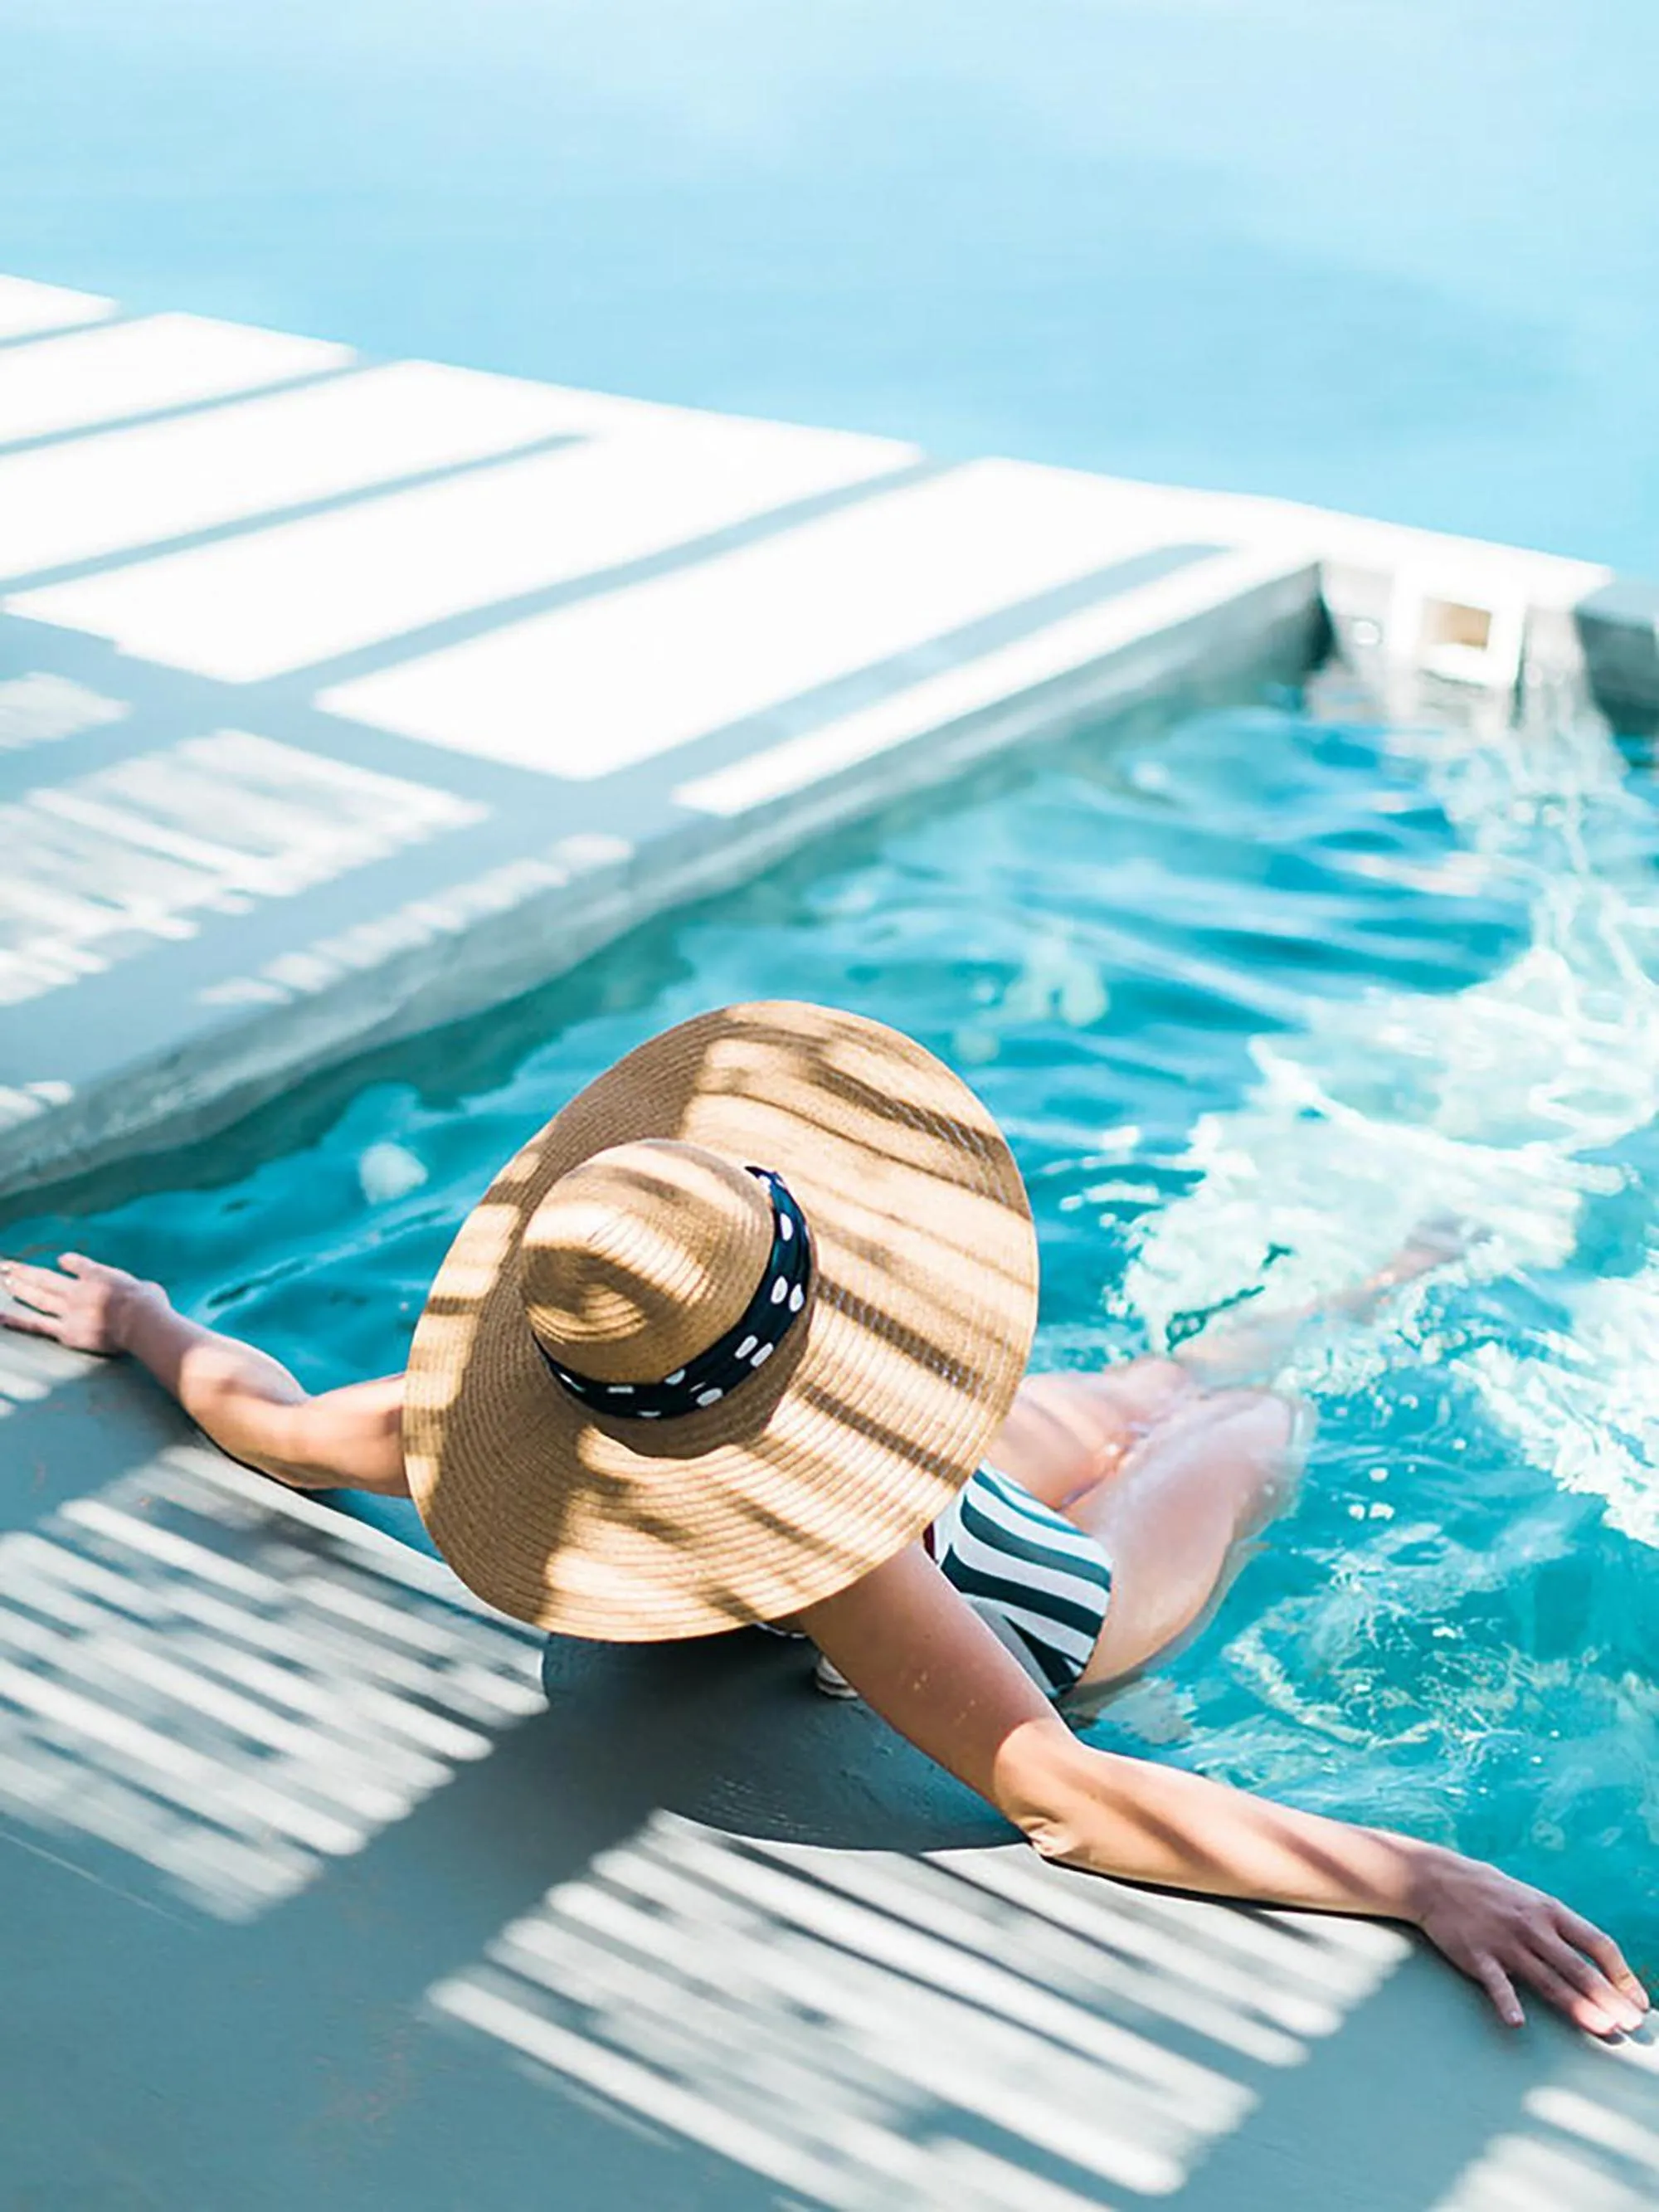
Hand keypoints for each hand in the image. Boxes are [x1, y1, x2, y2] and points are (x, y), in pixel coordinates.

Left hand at [0, 1253, 167, 1356]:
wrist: (141, 1320)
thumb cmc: (150, 1304)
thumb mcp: (147, 1287)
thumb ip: (137, 1287)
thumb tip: (145, 1289)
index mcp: (99, 1276)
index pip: (79, 1265)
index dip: (69, 1262)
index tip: (61, 1260)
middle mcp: (78, 1290)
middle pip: (47, 1278)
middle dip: (26, 1272)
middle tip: (7, 1265)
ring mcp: (69, 1310)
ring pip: (37, 1297)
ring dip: (19, 1288)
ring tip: (3, 1281)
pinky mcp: (66, 1331)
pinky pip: (36, 1324)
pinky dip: (18, 1319)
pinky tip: (1, 1315)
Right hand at [1412, 1848, 1648, 2034]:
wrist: (1437, 1879)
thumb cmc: (1491, 1893)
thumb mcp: (1531, 1900)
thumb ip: (1560, 1929)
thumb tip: (1596, 1962)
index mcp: (1550, 1910)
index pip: (1598, 1943)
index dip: (1622, 1974)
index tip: (1639, 2002)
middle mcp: (1532, 1926)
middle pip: (1578, 1967)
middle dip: (1608, 1998)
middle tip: (1630, 2025)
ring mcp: (1505, 1942)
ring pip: (1547, 1979)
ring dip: (1577, 2006)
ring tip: (1602, 2028)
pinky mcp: (1477, 1955)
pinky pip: (1496, 1983)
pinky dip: (1507, 2003)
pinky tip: (1517, 2023)